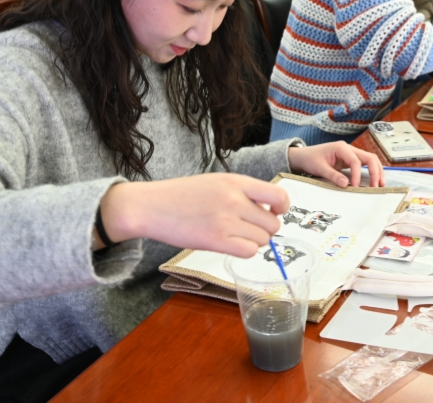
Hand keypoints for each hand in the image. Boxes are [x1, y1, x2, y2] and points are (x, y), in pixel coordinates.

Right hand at [99, 173, 288, 258]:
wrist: (151, 206)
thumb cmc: (183, 195)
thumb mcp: (218, 182)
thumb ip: (243, 192)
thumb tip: (268, 210)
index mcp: (237, 182)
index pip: (278, 195)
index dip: (281, 208)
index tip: (273, 213)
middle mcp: (235, 200)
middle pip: (273, 223)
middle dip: (265, 229)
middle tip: (250, 229)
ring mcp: (226, 221)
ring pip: (263, 239)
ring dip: (254, 241)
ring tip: (237, 236)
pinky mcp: (215, 241)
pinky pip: (248, 251)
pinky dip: (245, 251)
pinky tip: (232, 245)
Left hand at [287, 141, 384, 187]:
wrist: (304, 156)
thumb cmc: (310, 159)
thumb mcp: (319, 168)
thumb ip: (332, 175)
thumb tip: (346, 184)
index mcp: (341, 148)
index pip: (355, 160)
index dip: (357, 174)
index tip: (355, 187)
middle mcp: (349, 149)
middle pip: (369, 157)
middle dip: (375, 171)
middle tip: (376, 186)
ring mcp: (351, 154)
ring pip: (370, 160)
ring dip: (377, 171)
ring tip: (380, 184)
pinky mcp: (350, 160)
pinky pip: (364, 164)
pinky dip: (371, 171)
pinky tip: (374, 180)